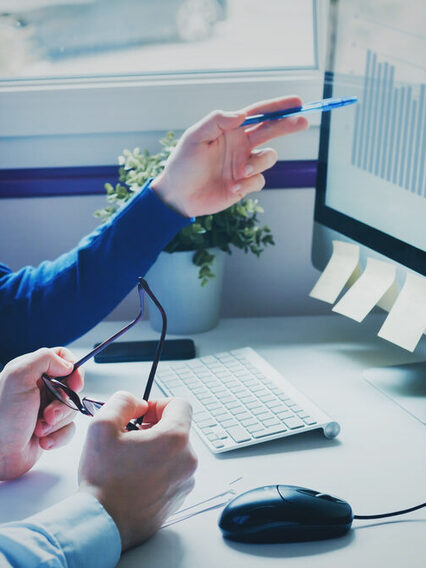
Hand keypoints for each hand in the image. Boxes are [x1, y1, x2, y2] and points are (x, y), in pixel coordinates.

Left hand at [0, 347, 83, 480]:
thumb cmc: (1, 419)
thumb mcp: (18, 377)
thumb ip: (44, 358)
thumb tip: (68, 364)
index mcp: (31, 371)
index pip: (62, 357)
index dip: (73, 369)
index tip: (74, 383)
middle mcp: (38, 388)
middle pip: (71, 386)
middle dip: (63, 403)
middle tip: (48, 414)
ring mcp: (45, 408)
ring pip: (72, 408)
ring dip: (58, 422)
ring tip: (39, 429)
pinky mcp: (50, 428)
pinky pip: (69, 429)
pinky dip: (59, 436)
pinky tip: (43, 441)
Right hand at [78, 392, 196, 550]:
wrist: (102, 524)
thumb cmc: (103, 480)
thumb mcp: (102, 425)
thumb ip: (123, 402)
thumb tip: (137, 403)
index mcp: (174, 439)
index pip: (181, 404)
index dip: (159, 404)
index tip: (143, 414)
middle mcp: (187, 460)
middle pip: (178, 428)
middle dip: (154, 427)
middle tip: (130, 437)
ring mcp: (185, 481)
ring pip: (175, 450)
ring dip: (155, 448)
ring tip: (130, 459)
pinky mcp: (179, 497)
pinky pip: (173, 471)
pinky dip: (158, 468)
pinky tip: (135, 477)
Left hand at [151, 95, 307, 217]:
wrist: (178, 195)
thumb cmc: (183, 164)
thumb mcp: (195, 137)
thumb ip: (216, 121)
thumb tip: (241, 114)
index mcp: (230, 130)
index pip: (258, 114)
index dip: (277, 107)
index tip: (296, 102)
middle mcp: (240, 145)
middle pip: (271, 131)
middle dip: (288, 125)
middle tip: (303, 121)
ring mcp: (244, 165)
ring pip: (268, 159)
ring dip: (258, 164)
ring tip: (240, 171)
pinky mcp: (244, 185)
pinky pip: (259, 181)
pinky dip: (248, 184)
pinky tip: (231, 188)